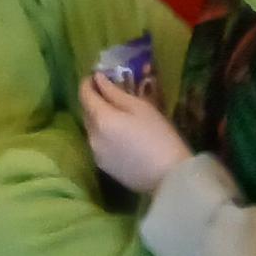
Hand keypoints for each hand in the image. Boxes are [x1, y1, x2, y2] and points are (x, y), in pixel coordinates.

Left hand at [80, 74, 191, 195]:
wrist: (171, 179)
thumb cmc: (159, 137)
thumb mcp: (140, 107)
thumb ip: (114, 92)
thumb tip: (98, 78)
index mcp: (100, 118)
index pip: (84, 93)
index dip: (89, 82)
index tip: (98, 76)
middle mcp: (92, 137)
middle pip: (86, 111)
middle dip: (94, 100)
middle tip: (111, 94)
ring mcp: (97, 155)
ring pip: (92, 129)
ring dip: (99, 119)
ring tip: (119, 116)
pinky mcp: (105, 168)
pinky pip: (99, 144)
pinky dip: (104, 135)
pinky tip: (121, 137)